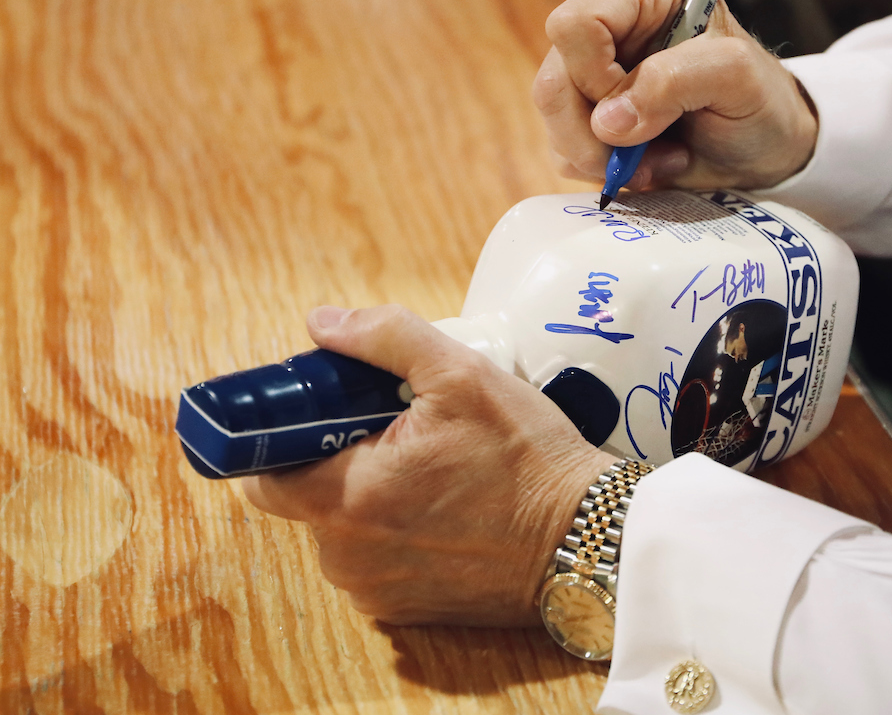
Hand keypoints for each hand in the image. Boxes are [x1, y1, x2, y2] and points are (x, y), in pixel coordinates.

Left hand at [242, 305, 615, 626]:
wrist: (585, 540)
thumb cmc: (527, 458)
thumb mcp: (462, 375)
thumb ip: (384, 337)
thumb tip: (322, 323)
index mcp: (346, 498)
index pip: (263, 474)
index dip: (287, 437)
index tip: (331, 413)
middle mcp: (346, 557)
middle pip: (306, 498)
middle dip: (338, 460)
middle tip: (399, 430)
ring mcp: (375, 591)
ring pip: (342, 531)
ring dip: (368, 497)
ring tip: (432, 468)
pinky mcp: (405, 611)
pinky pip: (374, 561)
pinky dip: (396, 533)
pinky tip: (445, 508)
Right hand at [533, 0, 817, 192]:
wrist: (765, 150)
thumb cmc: (760, 100)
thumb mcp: (738, 78)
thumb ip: (676, 81)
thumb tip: (607, 120)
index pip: (576, 25)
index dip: (596, 75)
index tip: (642, 107)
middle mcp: (607, 28)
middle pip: (554, 81)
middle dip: (595, 131)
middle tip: (648, 148)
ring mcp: (591, 76)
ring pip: (554, 122)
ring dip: (607, 157)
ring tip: (663, 155)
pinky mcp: (588, 118)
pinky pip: (564, 152)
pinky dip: (608, 170)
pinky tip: (652, 162)